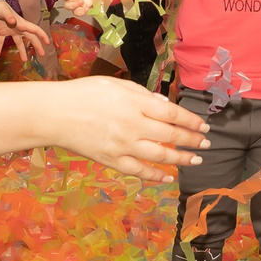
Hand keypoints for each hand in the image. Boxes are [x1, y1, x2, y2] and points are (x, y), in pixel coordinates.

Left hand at [0, 0, 52, 58]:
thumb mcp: (4, 12)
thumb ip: (9, 17)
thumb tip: (14, 22)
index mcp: (21, 23)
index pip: (35, 30)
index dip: (42, 36)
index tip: (48, 43)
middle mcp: (18, 28)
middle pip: (30, 38)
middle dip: (37, 46)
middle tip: (42, 54)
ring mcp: (10, 30)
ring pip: (18, 42)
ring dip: (22, 51)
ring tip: (24, 60)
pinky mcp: (1, 32)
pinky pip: (1, 42)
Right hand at [52, 76, 210, 180]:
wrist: (55, 114)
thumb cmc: (84, 93)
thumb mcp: (115, 83)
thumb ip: (142, 94)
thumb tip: (165, 104)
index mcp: (134, 102)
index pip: (171, 113)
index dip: (191, 121)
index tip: (203, 126)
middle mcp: (132, 125)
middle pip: (170, 135)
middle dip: (192, 140)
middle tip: (205, 144)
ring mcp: (122, 145)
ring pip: (160, 155)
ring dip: (181, 159)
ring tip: (195, 160)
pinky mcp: (111, 160)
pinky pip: (138, 171)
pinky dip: (155, 175)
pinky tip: (168, 177)